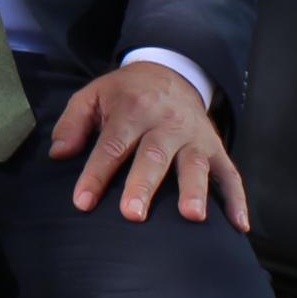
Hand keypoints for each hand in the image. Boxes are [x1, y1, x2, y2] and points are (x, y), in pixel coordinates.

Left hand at [51, 63, 248, 227]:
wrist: (170, 73)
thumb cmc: (124, 94)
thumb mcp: (92, 96)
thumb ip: (72, 123)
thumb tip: (58, 154)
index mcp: (131, 111)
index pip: (112, 146)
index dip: (96, 174)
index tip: (82, 202)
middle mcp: (165, 124)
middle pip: (153, 157)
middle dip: (143, 186)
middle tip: (132, 215)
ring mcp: (194, 137)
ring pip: (195, 165)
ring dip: (194, 191)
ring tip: (191, 217)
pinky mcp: (217, 148)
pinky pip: (231, 174)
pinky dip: (237, 199)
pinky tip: (239, 225)